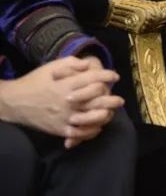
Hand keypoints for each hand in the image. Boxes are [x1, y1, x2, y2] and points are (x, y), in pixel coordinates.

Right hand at [0, 56, 122, 146]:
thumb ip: (72, 63)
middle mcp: (69, 100)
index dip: (108, 75)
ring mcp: (65, 116)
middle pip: (98, 100)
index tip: (115, 76)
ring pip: (93, 118)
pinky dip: (91, 131)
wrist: (15, 101)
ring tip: (110, 113)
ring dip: (105, 115)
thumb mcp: (53, 66)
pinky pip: (80, 133)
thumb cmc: (37, 80)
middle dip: (112, 99)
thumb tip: (88, 64)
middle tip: (120, 100)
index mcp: (68, 84)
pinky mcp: (60, 128)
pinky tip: (97, 127)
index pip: (95, 78)